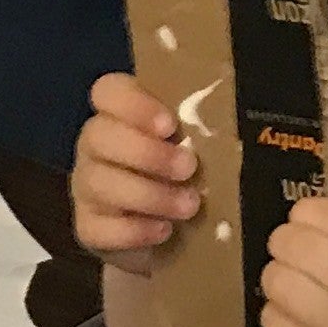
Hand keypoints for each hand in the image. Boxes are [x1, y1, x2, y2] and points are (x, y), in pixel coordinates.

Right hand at [70, 73, 204, 276]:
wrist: (169, 235)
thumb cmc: (184, 178)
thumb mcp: (196, 148)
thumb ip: (203, 132)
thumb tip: (241, 129)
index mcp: (120, 116)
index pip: (109, 91)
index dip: (134, 104)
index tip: (169, 124)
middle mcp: (95, 146)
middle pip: (99, 135)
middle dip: (146, 152)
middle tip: (189, 167)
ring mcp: (86, 187)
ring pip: (99, 182)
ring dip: (149, 194)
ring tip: (189, 206)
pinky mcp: (88, 227)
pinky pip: (98, 227)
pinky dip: (134, 230)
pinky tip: (163, 231)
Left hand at [256, 200, 327, 326]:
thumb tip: (309, 214)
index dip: (308, 213)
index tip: (310, 225)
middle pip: (292, 242)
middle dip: (286, 242)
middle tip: (296, 255)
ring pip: (274, 279)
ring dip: (279, 277)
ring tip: (296, 286)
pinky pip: (270, 322)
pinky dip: (278, 314)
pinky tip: (298, 318)